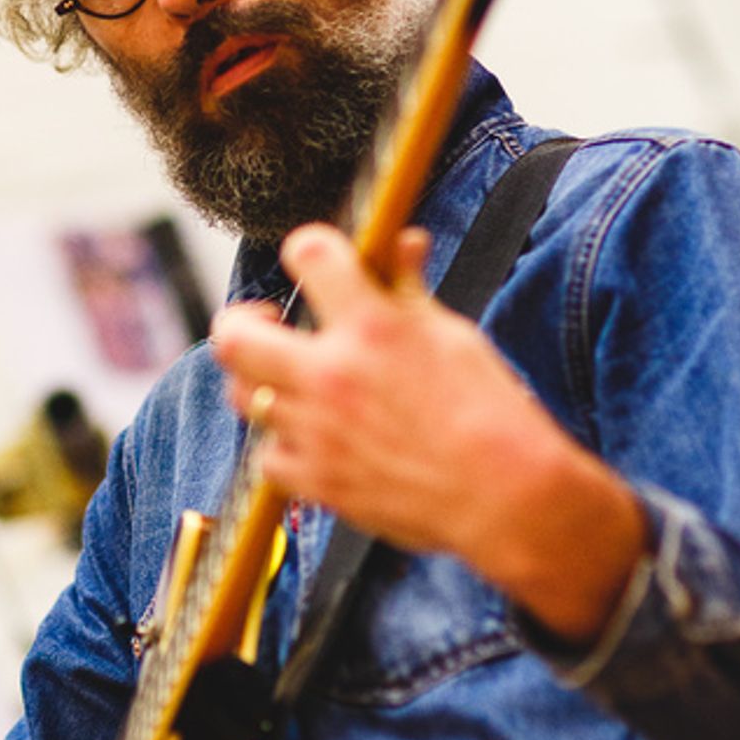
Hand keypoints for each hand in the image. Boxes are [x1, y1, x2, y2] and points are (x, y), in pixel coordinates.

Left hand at [210, 223, 646, 645]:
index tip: (314, 261)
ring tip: (293, 383)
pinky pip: (266, 456)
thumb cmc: (489, 411)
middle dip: (243, 322)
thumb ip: (409, 288)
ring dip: (261, 382)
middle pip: (233, 336)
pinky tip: (311, 438)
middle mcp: (332, 375)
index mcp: (372, 326)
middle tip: (268, 326)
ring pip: (242, 395)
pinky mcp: (317, 482)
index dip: (307, 248)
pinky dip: (282, 444)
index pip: (307, 254)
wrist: (506, 496)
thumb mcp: (451, 335)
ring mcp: (316, 432)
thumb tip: (403, 243)